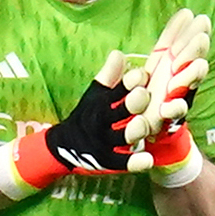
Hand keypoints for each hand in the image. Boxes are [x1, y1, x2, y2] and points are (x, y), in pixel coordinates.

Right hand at [0, 50, 150, 199]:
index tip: (141, 74)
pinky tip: (148, 159)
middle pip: (117, 113)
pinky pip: (121, 163)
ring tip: (142, 124)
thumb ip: (109, 75)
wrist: (66, 145)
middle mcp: (102, 123)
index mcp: (101, 104)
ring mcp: (104, 143)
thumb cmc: (88, 114)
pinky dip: (133, 162)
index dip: (128, 83)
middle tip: (143, 94)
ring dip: (133, 130)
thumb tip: (119, 53)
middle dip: (131, 103)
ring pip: (121, 137)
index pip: (115, 91)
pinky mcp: (107, 161)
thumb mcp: (96, 94)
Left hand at [127, 7, 210, 139]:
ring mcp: (171, 99)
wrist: (129, 140)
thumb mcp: (114, 91)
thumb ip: (114, 74)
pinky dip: (174, 108)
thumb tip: (115, 55)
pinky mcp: (168, 120)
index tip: (186, 13)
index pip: (170, 45)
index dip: (178, 30)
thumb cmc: (126, 110)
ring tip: (197, 64)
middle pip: (185, 60)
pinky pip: (175, 114)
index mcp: (158, 68)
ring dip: (192, 74)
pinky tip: (170, 103)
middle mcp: (169, 81)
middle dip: (193, 48)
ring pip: (185, 85)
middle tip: (201, 34)